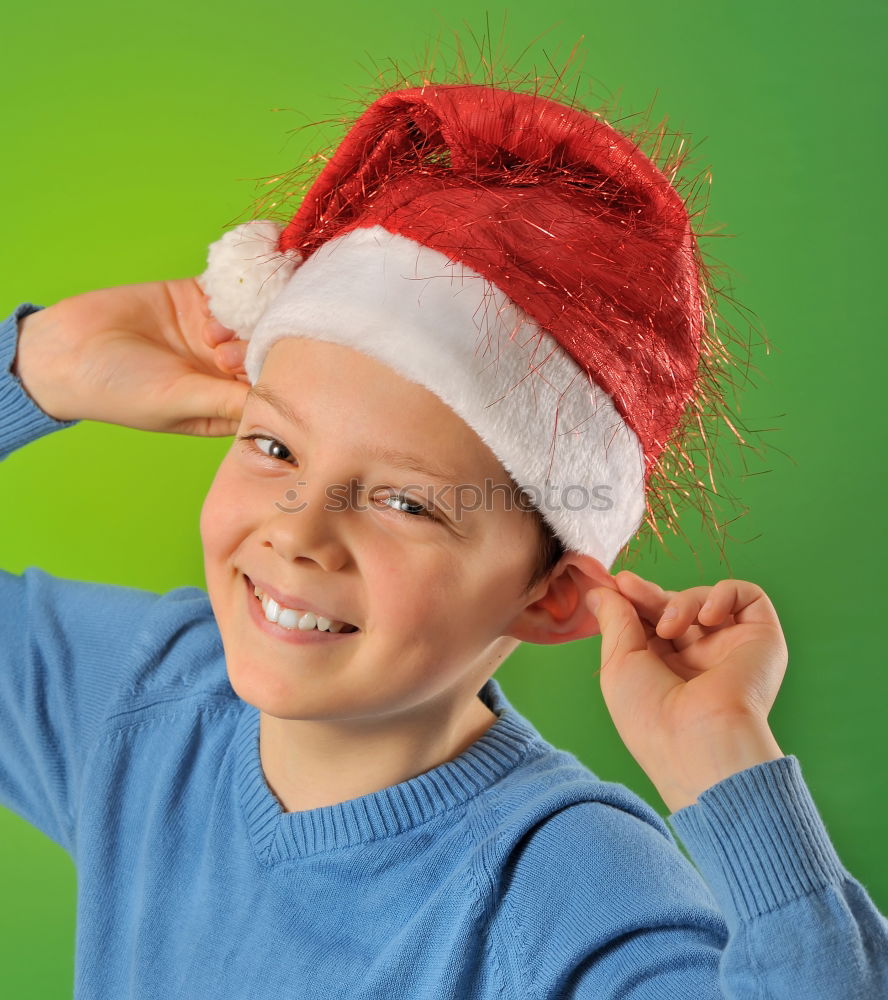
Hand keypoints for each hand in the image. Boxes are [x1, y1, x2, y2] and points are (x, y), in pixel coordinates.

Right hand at [13, 279, 250, 435]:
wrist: (64, 350)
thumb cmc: (118, 391)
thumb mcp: (177, 400)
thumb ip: (227, 399)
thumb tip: (275, 404)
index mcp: (223, 403)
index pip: (265, 387)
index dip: (269, 375)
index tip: (254, 367)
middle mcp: (223, 369)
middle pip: (263, 349)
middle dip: (253, 345)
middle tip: (219, 350)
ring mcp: (212, 332)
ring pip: (251, 317)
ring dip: (239, 319)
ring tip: (207, 329)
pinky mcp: (195, 298)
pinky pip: (227, 288)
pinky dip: (233, 285)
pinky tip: (224, 291)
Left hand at [589, 571, 786, 811]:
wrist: (698, 744)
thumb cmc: (650, 716)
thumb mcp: (618, 664)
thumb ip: (614, 620)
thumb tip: (601, 590)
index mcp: (665, 671)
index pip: (651, 621)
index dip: (635, 599)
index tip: (617, 583)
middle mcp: (699, 659)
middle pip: (677, 606)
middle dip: (651, 595)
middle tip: (630, 589)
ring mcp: (730, 648)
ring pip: (707, 599)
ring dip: (682, 601)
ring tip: (668, 628)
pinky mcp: (762, 639)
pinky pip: (748, 596)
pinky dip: (724, 594)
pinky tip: (707, 617)